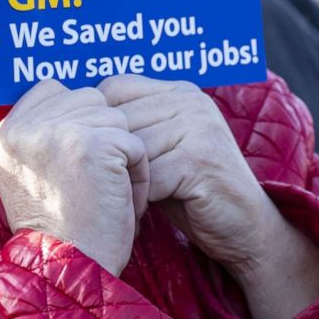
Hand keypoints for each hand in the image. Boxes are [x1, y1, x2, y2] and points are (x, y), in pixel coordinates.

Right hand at [0, 79, 147, 275]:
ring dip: (122, 153)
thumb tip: (83, 98)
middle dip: (103, 136)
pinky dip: (138, 173)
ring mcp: (55, 132)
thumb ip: (42, 133)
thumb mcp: (29, 175)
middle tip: (95, 181)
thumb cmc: (59, 230)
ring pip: (113, 117)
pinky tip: (122, 200)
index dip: (77, 118)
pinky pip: (133, 142)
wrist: (66, 274)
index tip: (79, 160)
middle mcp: (21, 128)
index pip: (51, 89)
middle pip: (87, 98)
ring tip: (107, 191)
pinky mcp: (91, 144)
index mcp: (2, 134)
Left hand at [99, 74, 318, 318]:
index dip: (99, 123)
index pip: (114, 87)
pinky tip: (136, 216)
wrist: (248, 231)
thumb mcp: (159, 151)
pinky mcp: (200, 159)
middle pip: (119, 119)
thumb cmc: (192, 193)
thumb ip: (130, 131)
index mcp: (178, 90)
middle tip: (101, 188)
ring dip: (120, 182)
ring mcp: (198, 126)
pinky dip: (137, 200)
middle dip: (106, 158)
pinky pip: (148, 177)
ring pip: (130, 149)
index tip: (93, 156)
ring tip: (118, 203)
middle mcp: (189, 100)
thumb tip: (70, 122)